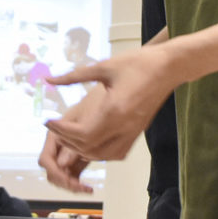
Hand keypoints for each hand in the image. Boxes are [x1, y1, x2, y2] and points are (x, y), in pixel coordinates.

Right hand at [39, 108, 95, 193]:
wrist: (111, 100)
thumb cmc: (96, 106)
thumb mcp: (82, 124)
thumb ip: (71, 147)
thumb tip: (62, 164)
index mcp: (54, 135)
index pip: (46, 160)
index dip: (55, 172)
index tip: (68, 180)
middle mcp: (59, 145)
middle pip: (52, 171)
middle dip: (63, 181)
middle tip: (79, 187)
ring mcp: (68, 152)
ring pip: (62, 175)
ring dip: (71, 185)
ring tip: (86, 189)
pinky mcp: (78, 158)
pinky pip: (73, 174)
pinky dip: (78, 183)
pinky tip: (88, 187)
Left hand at [43, 44, 180, 161]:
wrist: (169, 67)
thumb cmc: (138, 62)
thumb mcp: (103, 66)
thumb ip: (73, 76)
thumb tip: (49, 80)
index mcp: (114, 110)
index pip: (81, 134)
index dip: (61, 131)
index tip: (48, 120)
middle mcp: (124, 126)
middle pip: (88, 148)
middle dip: (68, 141)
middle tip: (56, 127)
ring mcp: (132, 132)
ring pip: (102, 155)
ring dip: (82, 149)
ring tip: (69, 134)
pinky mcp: (137, 133)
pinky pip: (115, 153)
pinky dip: (99, 152)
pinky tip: (90, 139)